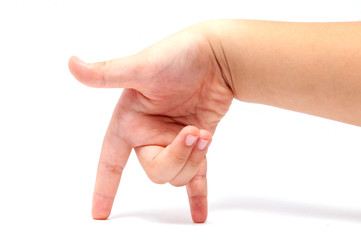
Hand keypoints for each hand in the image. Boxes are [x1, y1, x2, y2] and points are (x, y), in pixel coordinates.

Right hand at [68, 24, 232, 222]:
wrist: (217, 56)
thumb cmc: (178, 56)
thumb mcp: (141, 67)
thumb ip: (108, 74)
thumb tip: (74, 65)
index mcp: (131, 121)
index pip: (111, 160)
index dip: (104, 186)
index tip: (100, 212)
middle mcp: (150, 134)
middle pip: (156, 172)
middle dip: (176, 159)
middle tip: (192, 133)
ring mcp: (174, 140)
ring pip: (179, 175)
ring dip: (194, 159)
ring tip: (202, 133)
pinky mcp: (196, 142)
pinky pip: (197, 175)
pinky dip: (198, 195)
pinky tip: (199, 215)